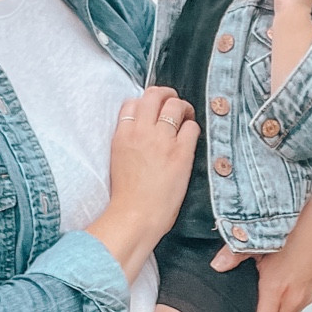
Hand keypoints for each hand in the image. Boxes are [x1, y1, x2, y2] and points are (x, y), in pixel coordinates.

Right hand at [88, 83, 197, 280]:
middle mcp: (141, 132)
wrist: (135, 216)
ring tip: (185, 116)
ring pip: (175, 105)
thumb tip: (142, 134)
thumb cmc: (127, 197)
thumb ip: (129, 142)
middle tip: (172, 103)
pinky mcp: (181, 153)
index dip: (144, 103)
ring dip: (183, 108)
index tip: (151, 111)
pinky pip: (192, 127)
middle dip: (166, 95)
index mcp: (122, 135)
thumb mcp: (119, 160)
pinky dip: (193, 128)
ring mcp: (162, 140)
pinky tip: (190, 137)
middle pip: (154, 95)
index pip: (131, 103)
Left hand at [210, 187, 311, 311]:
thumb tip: (217, 266)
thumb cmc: (294, 222)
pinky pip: (296, 310)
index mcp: (277, 288)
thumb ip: (234, 254)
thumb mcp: (258, 238)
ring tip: (257, 308)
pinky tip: (274, 294)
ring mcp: (306, 293)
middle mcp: (294, 296)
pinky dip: (283, 310)